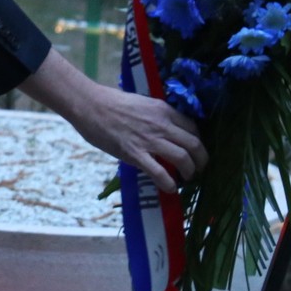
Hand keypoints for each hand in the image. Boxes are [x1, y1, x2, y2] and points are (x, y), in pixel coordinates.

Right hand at [18, 50, 205, 192]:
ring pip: (183, 159)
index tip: (194, 151)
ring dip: (189, 172)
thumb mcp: (142, 103)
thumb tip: (162, 130)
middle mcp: (162, 125)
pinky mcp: (136, 154)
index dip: (198, 142)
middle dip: (201, 160)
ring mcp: (150, 140)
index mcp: (164, 110)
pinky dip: (169, 184)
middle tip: (198, 169)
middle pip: (194, 145)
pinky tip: (170, 188)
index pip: (193, 127)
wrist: (89, 105)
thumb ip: (155, 116)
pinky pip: (161, 173)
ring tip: (186, 179)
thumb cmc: (110, 102)